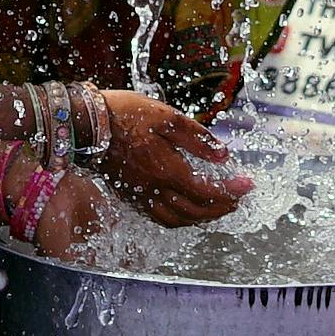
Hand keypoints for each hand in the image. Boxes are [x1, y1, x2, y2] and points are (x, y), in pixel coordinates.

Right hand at [97, 90, 249, 225]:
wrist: (86, 125)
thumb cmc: (124, 115)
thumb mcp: (166, 117)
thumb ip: (197, 138)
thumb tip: (223, 155)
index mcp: (166, 170)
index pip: (207, 191)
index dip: (231, 191)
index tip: (248, 184)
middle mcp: (154, 190)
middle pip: (196, 211)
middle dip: (222, 208)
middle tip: (238, 198)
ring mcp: (141, 197)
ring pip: (178, 220)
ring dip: (203, 218)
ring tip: (218, 207)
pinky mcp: (131, 198)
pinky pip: (161, 218)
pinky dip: (181, 219)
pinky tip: (188, 210)